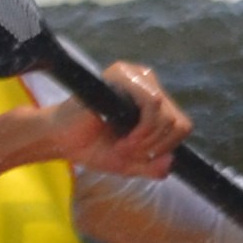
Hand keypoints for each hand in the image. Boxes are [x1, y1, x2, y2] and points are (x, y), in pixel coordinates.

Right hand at [0, 61, 189, 187]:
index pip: (182, 126)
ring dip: (146, 140)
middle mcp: (149, 87)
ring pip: (168, 115)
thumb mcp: (129, 163)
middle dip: (154, 147)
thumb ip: (153, 167)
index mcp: (153, 103)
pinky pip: (154, 103)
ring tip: (123, 146)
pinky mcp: (124, 75)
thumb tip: (170, 162)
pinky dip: (144, 129)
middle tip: (127, 152)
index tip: (138, 156)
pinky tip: (125, 139)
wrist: (60, 140)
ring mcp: (137, 78)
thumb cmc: (90, 147)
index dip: (165, 147)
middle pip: (179, 123)